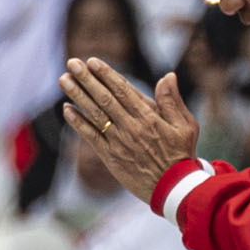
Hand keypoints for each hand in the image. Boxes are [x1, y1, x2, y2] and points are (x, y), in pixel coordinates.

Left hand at [58, 56, 200, 182]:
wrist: (173, 188)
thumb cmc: (181, 154)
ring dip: (77, 96)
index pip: (123, 90)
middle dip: (87, 79)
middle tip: (72, 63)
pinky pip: (91, 137)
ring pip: (94, 114)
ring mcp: (119, 142)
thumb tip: (168, 76)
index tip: (92, 61)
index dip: (106, 74)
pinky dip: (77, 123)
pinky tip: (66, 109)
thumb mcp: (186, 125)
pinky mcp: (111, 157)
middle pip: (105, 98)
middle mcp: (131, 127)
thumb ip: (172, 101)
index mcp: (149, 117)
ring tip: (64, 79)